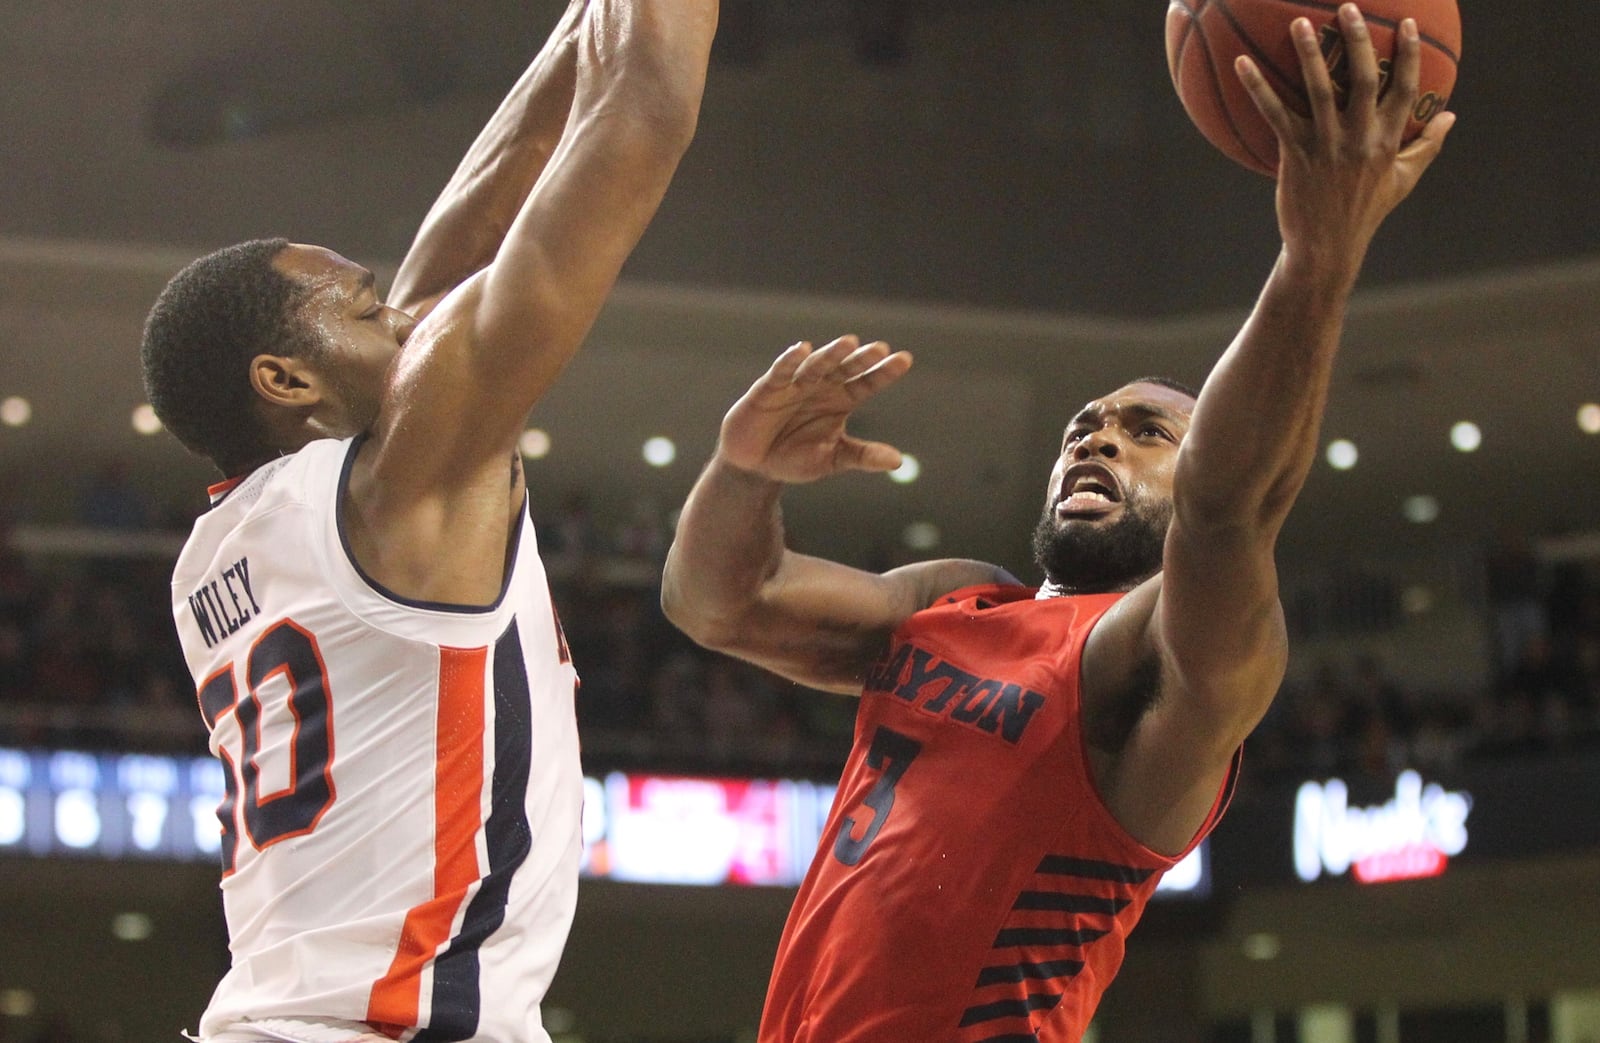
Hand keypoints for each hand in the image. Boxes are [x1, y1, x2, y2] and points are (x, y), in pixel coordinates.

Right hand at [717, 336, 912, 483]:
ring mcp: (796, 384)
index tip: (905, 359)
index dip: (884, 372)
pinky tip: (803, 350)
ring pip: (817, 365)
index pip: (867, 383)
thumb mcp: (832, 459)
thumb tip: (897, 461)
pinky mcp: (768, 387)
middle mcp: (822, 386)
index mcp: (841, 400)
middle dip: (861, 359)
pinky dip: (791, 361)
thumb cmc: (795, 458)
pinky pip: (781, 371)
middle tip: (880, 349)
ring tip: (849, 343)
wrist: (755, 467)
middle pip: (845, 368)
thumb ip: (862, 456)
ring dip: (832, 354)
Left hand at [1235, 3, 1456, 284]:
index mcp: (1387, 141)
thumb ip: (1427, 145)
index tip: (1406, 23)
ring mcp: (1326, 145)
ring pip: (1318, 90)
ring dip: (1308, 53)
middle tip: (1348, 7)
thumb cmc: (1365, 211)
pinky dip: (1257, 87)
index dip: (1407, 54)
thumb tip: (1452, 116)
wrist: (1326, 247)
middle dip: (1358, 39)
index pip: (1404, 88)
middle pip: (1361, 79)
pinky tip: (1241, 63)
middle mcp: (1359, 139)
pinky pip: (1274, 113)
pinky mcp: (1295, 154)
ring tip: (1299, 22)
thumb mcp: (1403, 180)